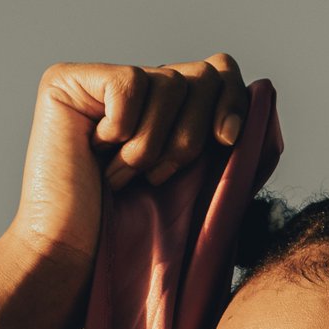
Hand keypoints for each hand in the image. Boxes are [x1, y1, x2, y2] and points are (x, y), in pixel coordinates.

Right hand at [8, 54, 248, 275]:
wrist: (75, 257)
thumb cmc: (134, 235)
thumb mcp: (201, 184)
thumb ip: (230, 138)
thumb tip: (263, 89)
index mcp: (166, 109)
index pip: (218, 71)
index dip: (232, 100)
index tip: (227, 141)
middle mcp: (134, 87)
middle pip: (199, 75)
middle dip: (189, 137)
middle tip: (156, 177)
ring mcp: (98, 81)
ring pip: (167, 83)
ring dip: (151, 146)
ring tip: (121, 175)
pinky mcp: (65, 82)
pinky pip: (128, 83)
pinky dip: (122, 129)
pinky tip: (95, 152)